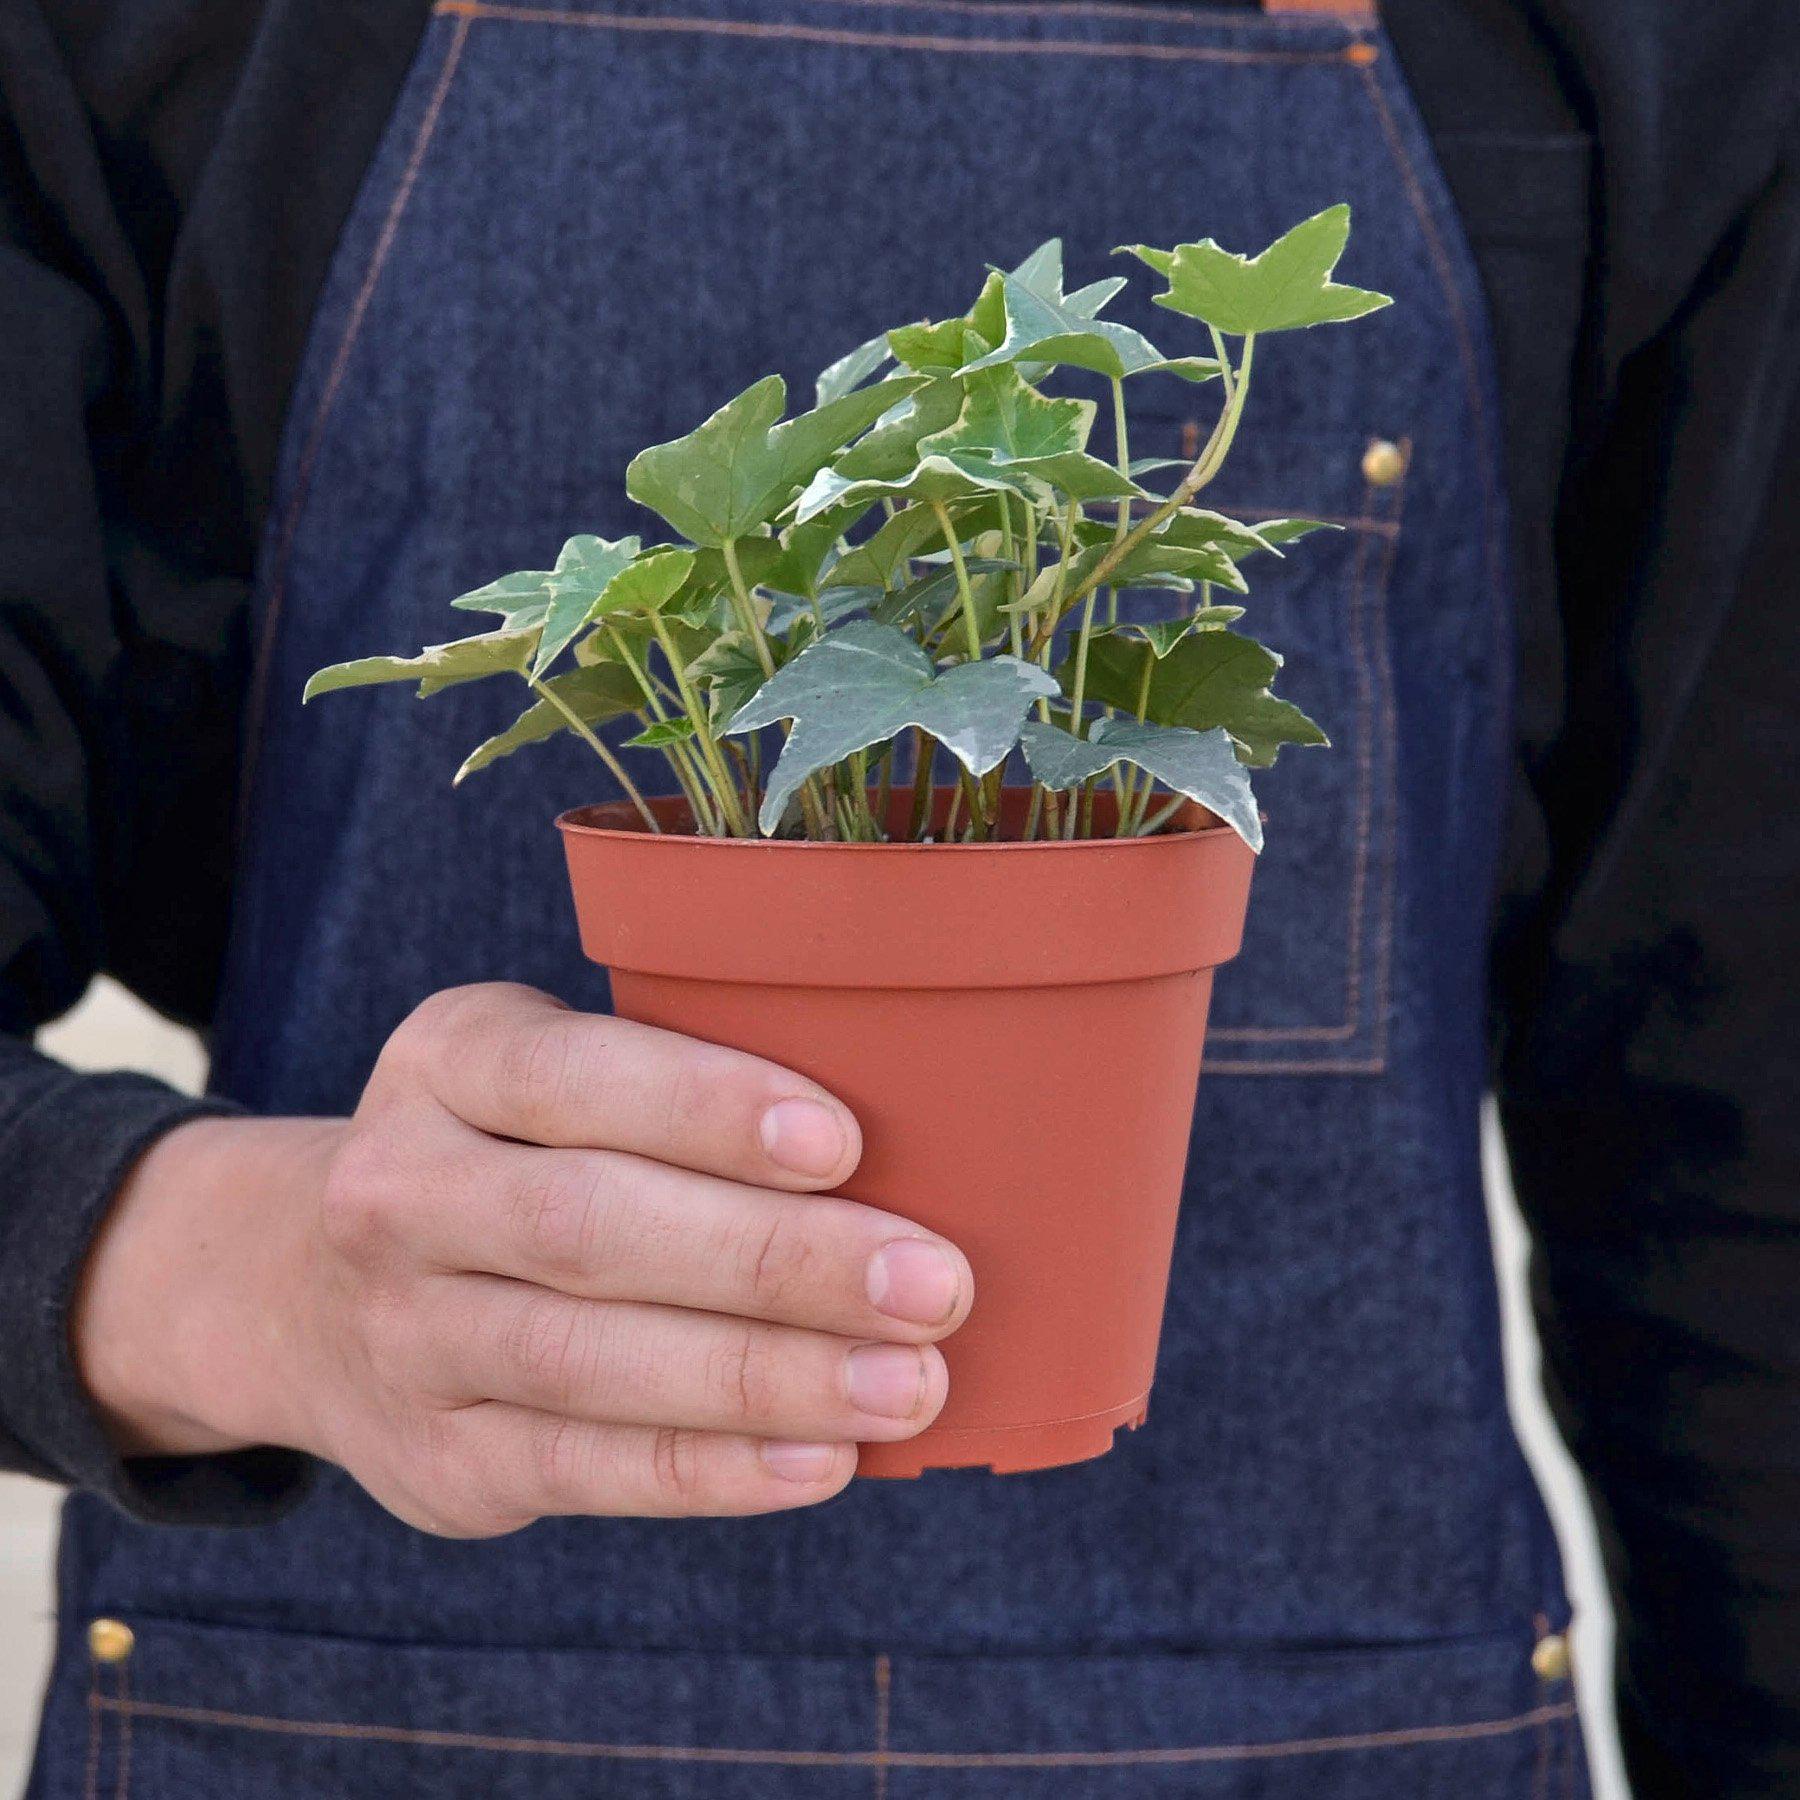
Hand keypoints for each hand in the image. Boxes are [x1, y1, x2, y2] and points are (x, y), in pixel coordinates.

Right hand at [74, 983, 971, 1532]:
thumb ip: (681, 1088)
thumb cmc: (516, 1151)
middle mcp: (399, 1189)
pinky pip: (582, 1470)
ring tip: (907, 1384)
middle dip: (771, 1260)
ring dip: (763, 1378)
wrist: (308, 1288)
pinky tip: (821, 1460)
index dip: (704, 1106)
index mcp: (450, 1058)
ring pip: (588, 1362)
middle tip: (932, 1284)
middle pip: (588, 1226)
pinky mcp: (435, 1458)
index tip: (843, 1141)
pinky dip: (710, 1472)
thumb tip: (918, 1134)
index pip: (571, 1074)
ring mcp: (403, 1334)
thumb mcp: (555, 1075)